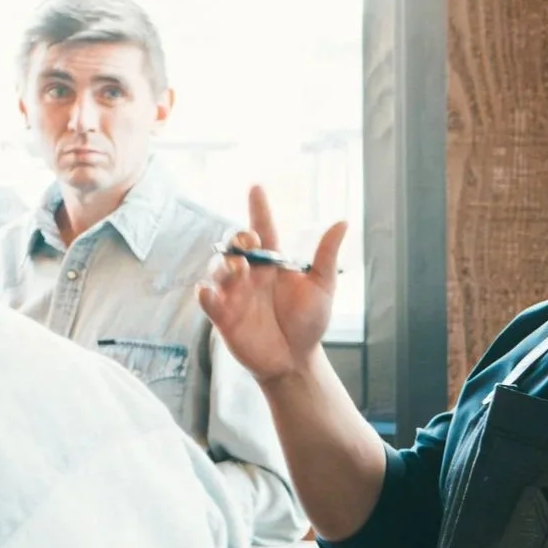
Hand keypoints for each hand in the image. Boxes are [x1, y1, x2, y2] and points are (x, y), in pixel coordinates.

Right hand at [199, 185, 343, 385]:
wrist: (296, 359)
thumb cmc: (308, 322)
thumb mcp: (322, 287)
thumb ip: (326, 256)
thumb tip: (342, 222)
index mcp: (273, 263)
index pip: (263, 229)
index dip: (259, 209)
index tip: (256, 188)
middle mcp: (251, 274)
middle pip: (235, 245)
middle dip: (238, 238)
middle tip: (248, 241)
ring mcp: (235, 293)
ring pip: (219, 268)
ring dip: (224, 264)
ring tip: (239, 269)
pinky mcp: (223, 315)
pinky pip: (208, 299)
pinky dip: (205, 293)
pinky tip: (208, 291)